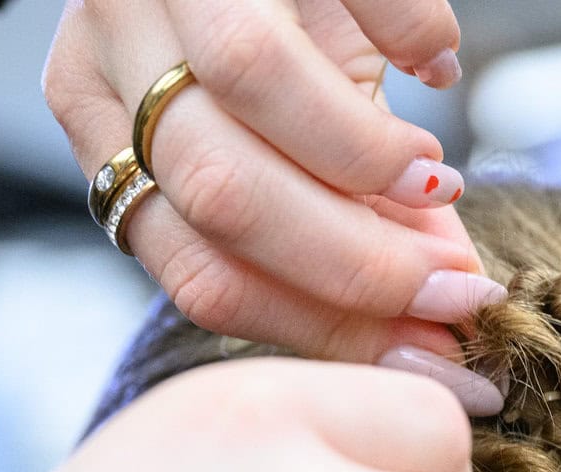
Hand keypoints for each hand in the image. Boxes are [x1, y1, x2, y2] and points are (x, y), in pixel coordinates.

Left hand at [45, 0, 508, 394]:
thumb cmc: (271, 30)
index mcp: (102, 125)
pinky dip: (409, 39)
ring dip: (369, 163)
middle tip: (458, 287)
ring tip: (440, 182)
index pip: (199, 269)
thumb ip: (345, 235)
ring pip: (248, 94)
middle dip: (359, 266)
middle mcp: (111, 44)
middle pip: (223, 194)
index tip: (430, 351)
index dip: (326, 327)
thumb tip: (444, 332)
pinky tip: (435, 71)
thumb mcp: (277, 145)